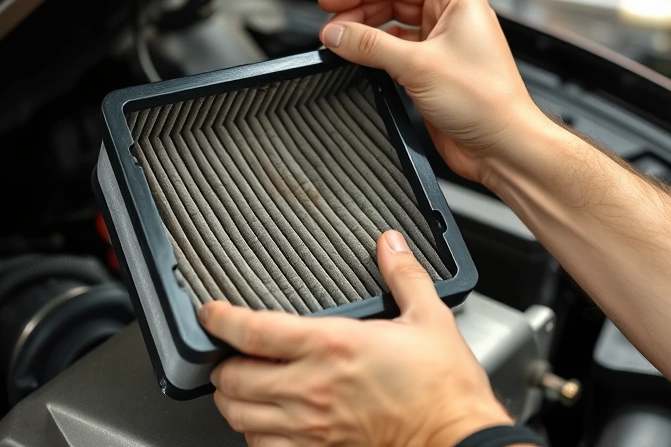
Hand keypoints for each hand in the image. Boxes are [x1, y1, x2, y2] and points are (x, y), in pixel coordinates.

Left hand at [198, 230, 511, 446]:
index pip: (252, 330)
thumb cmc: (444, 387)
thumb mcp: (429, 317)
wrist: (459, 438)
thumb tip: (390, 243)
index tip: (210, 311)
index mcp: (332, 345)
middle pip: (233, 376)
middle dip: (223, 362)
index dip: (220, 318)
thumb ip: (403, 275)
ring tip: (240, 385)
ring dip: (232, 399)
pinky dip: (254, 434)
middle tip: (229, 351)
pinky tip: (263, 422)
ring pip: (240, 415)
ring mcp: (312, 425)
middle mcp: (313, 387)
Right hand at [317, 0, 551, 185]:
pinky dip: (375, 56)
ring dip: (366, 35)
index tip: (331, 2)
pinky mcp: (433, 71)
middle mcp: (452, 18)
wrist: (502, 144)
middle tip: (332, 28)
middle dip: (359, 13)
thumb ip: (369, 46)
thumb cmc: (485, 101)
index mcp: (458, 0)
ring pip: (393, 29)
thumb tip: (336, 33)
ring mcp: (442, 45)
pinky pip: (396, 54)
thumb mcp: (417, 66)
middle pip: (393, 2)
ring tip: (340, 44)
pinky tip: (358, 61)